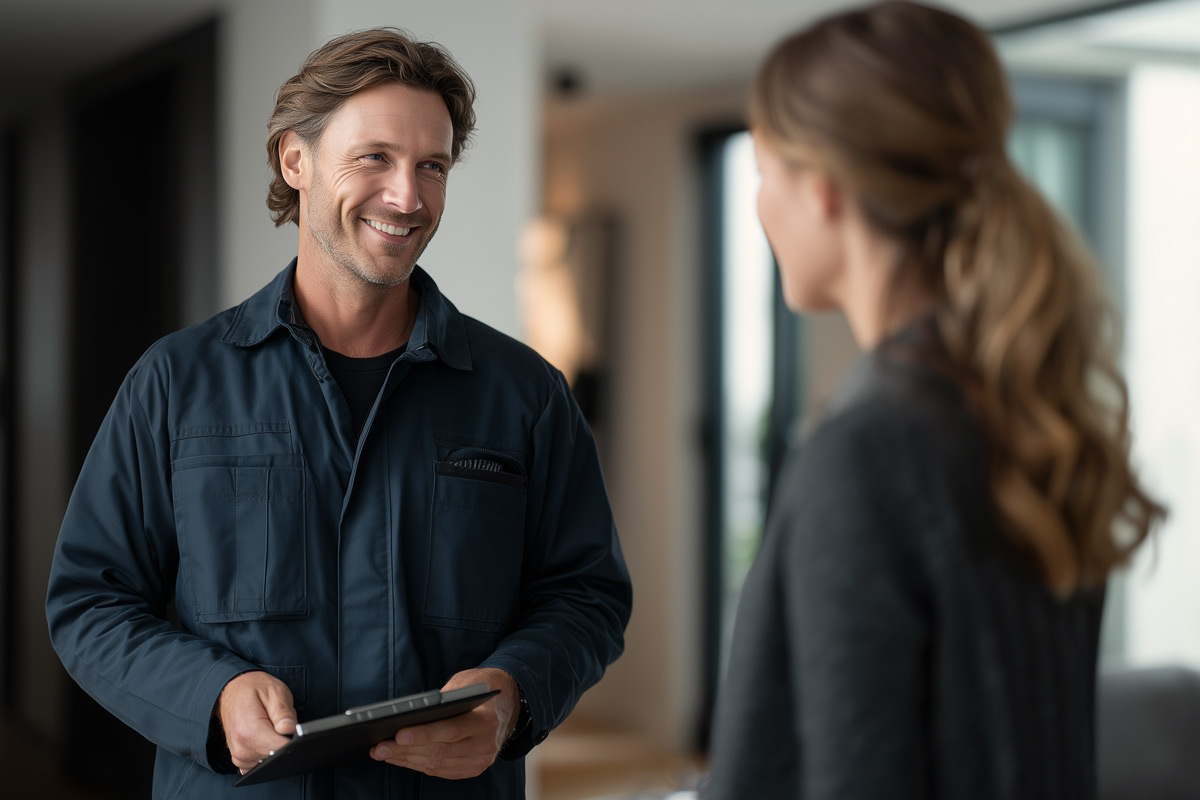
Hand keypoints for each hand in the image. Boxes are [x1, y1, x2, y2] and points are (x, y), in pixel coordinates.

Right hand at [217, 671, 295, 773]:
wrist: (232, 690)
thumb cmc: (253, 689)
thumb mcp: (275, 692)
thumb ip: (283, 712)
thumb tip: (290, 729)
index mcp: (250, 731)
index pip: (280, 748)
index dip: (292, 739)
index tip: (293, 729)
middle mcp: (242, 748)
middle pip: (276, 755)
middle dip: (284, 741)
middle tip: (279, 722)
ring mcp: (240, 756)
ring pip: (270, 760)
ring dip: (274, 746)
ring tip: (269, 726)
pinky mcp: (241, 760)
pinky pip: (261, 763)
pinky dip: (266, 751)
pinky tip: (264, 736)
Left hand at [369, 667, 519, 778]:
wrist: (509, 703)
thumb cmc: (482, 686)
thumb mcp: (466, 681)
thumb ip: (444, 698)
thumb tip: (410, 714)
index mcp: (487, 719)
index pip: (452, 730)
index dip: (424, 734)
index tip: (398, 734)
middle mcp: (486, 744)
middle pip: (440, 751)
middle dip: (405, 750)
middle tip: (379, 746)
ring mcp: (481, 759)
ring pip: (437, 764)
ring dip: (406, 759)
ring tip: (383, 752)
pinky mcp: (474, 768)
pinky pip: (441, 770)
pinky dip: (419, 765)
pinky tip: (401, 758)